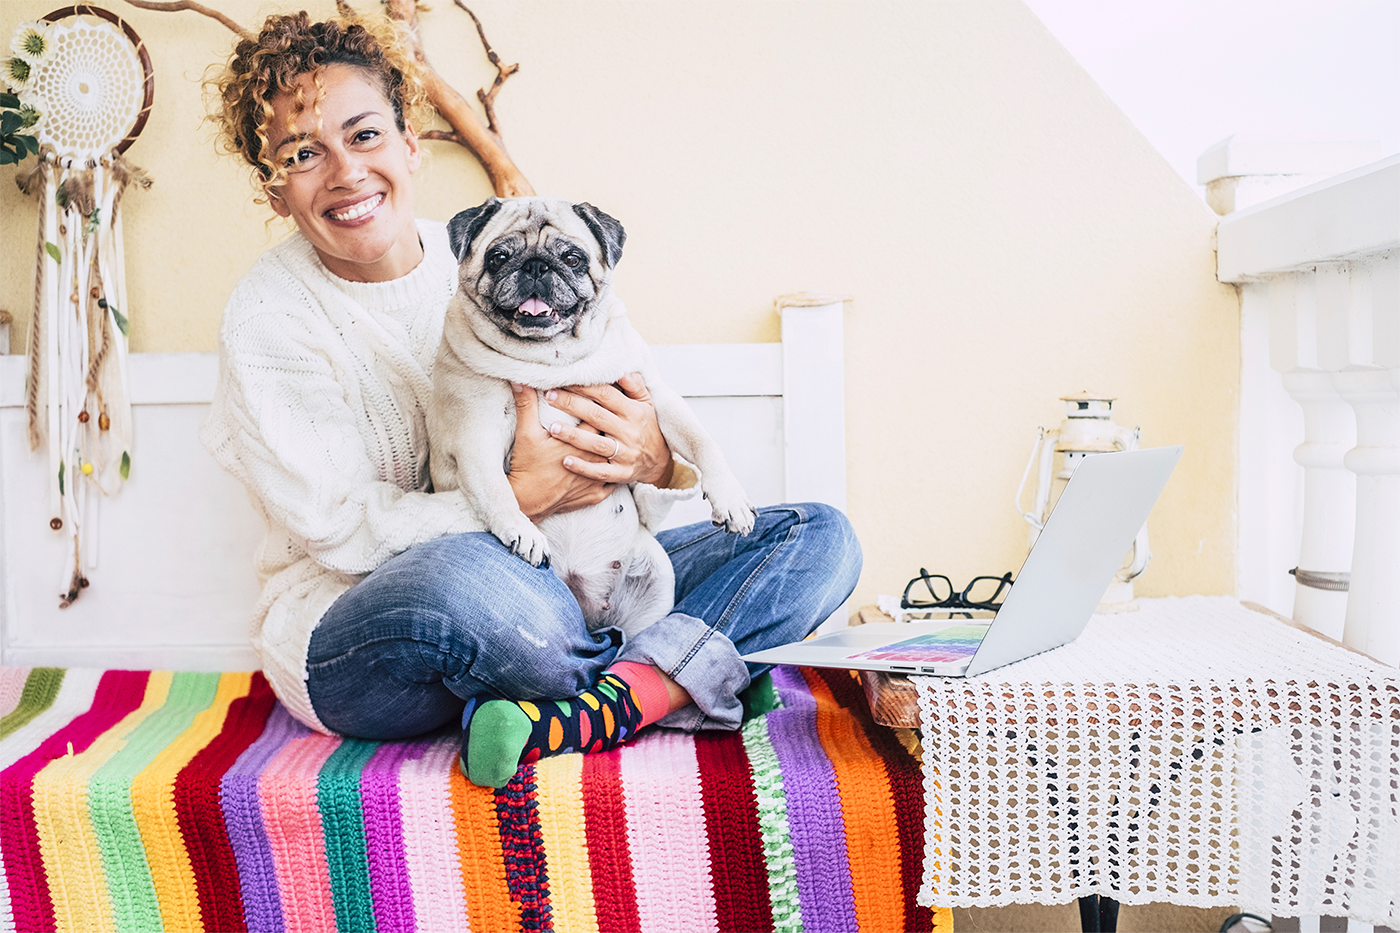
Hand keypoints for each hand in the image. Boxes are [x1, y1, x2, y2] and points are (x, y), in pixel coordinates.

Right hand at [506, 383, 614, 520]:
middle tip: (618, 410)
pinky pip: (614, 482)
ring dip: (618, 447)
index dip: (603, 401)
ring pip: (616, 458)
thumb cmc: (527, 467)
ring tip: (622, 436)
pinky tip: (619, 465)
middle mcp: (594, 458)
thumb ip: (527, 405)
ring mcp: (597, 478)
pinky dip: (615, 472)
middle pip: (612, 434)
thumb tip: (520, 381)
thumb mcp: (526, 434)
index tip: (608, 390)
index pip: (599, 413)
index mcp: (580, 440)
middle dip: (614, 421)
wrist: (527, 502)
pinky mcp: (596, 494)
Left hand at [544, 373, 674, 487]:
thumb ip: (635, 386)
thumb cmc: (647, 428)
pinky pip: (601, 471)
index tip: (564, 380)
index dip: (584, 387)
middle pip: (597, 416)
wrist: (660, 462)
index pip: (606, 395)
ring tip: (553, 428)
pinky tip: (566, 461)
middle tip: (550, 397)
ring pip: (597, 444)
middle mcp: (629, 432)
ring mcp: (626, 454)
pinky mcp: (621, 473)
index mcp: (633, 412)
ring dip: (574, 436)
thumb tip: (622, 370)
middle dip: (572, 405)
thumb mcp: (647, 404)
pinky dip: (584, 468)